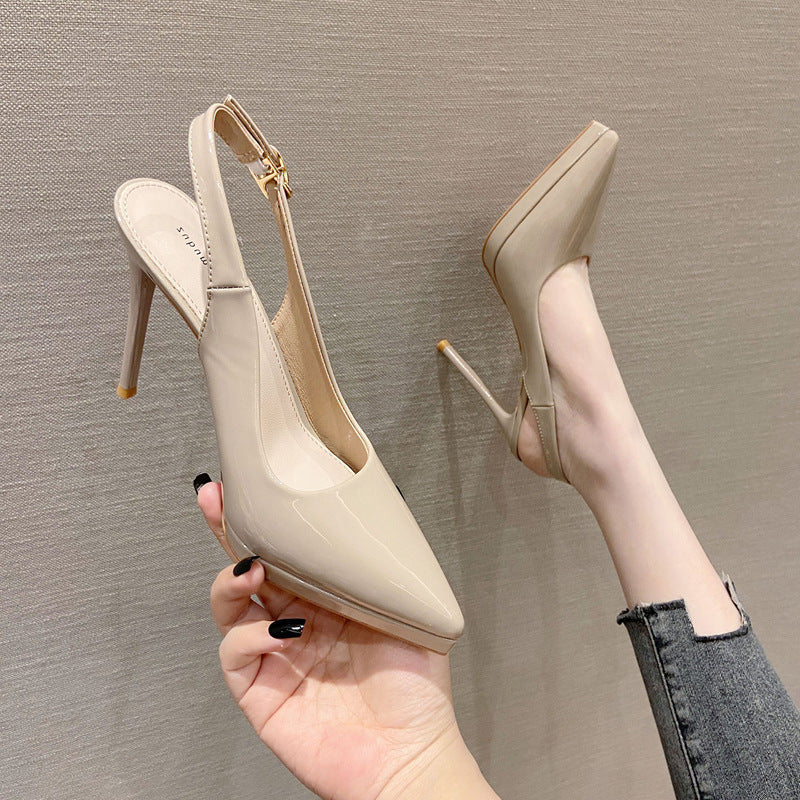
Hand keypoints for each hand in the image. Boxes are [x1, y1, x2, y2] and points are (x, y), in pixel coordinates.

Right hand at [197, 479, 496, 799]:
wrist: (409, 754)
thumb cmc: (416, 687)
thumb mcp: (408, 608)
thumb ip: (385, 564)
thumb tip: (381, 506)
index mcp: (326, 598)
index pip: (286, 550)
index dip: (263, 518)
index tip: (245, 484)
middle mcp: (294, 620)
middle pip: (247, 568)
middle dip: (225, 531)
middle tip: (216, 501)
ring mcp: (275, 655)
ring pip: (229, 606)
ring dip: (232, 581)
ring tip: (254, 570)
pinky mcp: (260, 692)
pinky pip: (235, 653)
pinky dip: (250, 637)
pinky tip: (281, 633)